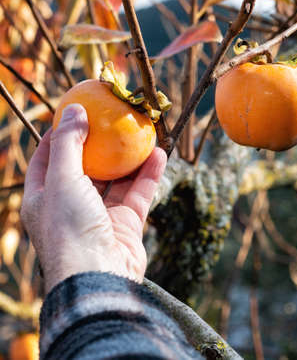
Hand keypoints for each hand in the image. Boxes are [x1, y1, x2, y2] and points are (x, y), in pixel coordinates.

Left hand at [21, 104, 166, 293]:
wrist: (98, 278)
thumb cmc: (69, 228)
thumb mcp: (61, 178)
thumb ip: (67, 143)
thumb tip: (73, 110)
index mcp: (44, 197)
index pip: (46, 158)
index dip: (59, 134)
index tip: (75, 113)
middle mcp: (70, 205)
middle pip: (85, 167)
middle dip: (100, 143)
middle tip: (112, 118)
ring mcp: (99, 215)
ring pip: (116, 179)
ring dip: (129, 157)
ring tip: (141, 132)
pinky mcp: (125, 224)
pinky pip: (138, 193)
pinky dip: (148, 174)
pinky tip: (159, 153)